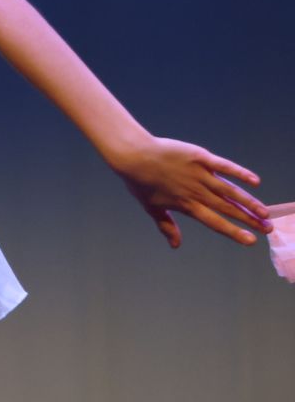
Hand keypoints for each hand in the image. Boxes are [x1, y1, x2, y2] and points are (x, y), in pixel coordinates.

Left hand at [111, 135, 266, 247]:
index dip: (233, 232)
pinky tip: (255, 181)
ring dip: (248, 201)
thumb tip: (175, 246)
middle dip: (249, 219)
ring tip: (265, 212)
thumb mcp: (151, 207)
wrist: (132, 155)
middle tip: (268, 229)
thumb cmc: (140, 182)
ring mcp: (199, 174)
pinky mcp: (199, 157)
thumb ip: (167, 226)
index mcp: (187, 205)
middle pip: (227, 208)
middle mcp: (196, 191)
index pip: (215, 222)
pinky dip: (239, 173)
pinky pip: (223, 166)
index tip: (250, 241)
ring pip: (229, 190)